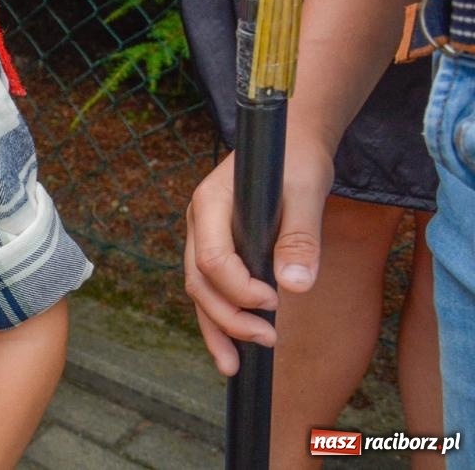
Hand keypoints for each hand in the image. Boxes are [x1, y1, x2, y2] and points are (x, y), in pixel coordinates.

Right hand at [182, 134, 333, 374]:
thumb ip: (300, 238)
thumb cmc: (297, 160)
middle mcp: (198, 223)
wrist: (291, 140)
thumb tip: (296, 286)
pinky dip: (219, 319)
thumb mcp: (305, 191)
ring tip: (238, 365)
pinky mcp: (217, 248)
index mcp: (210, 203)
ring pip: (199, 291)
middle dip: (228, 318)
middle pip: (200, 281)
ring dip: (217, 327)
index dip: (239, 289)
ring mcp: (203, 236)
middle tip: (268, 340)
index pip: (212, 258)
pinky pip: (211, 288)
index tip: (275, 303)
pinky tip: (233, 347)